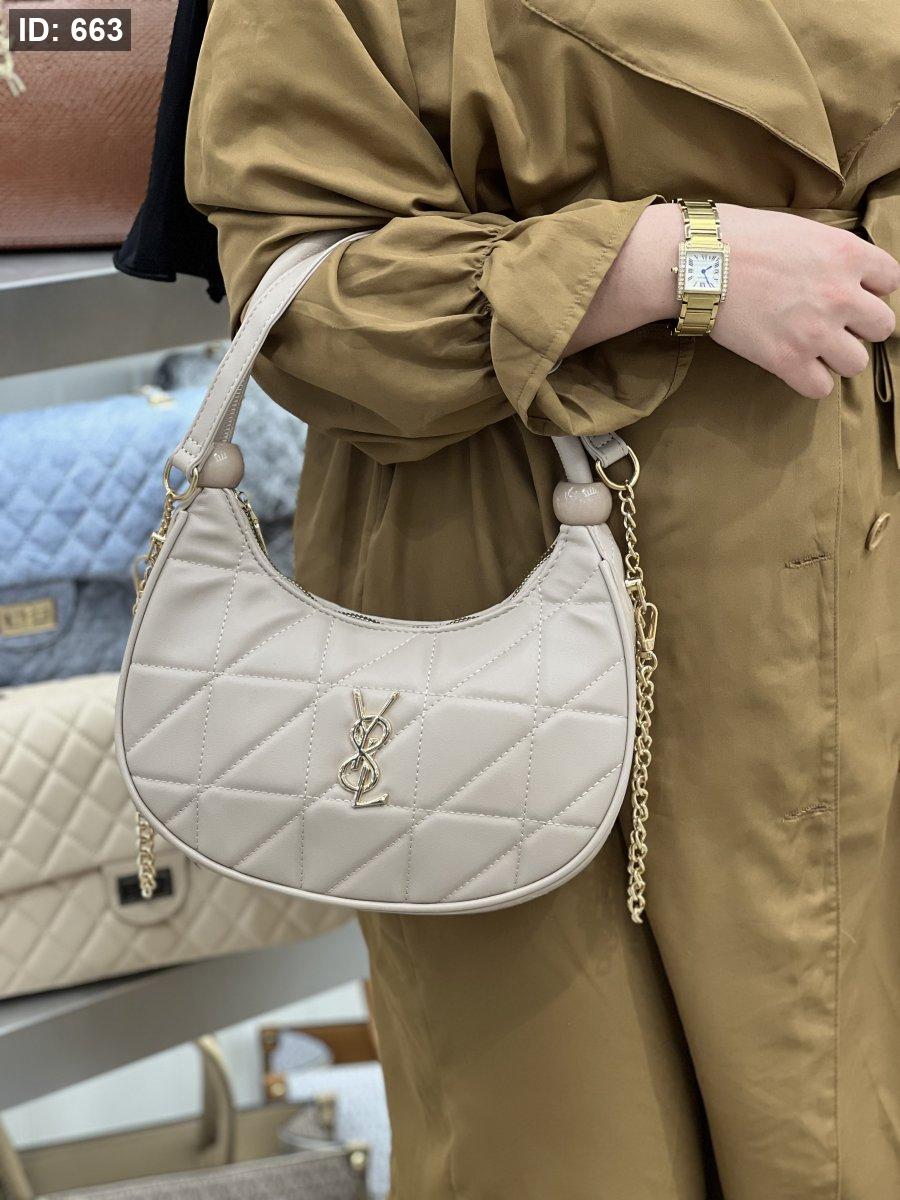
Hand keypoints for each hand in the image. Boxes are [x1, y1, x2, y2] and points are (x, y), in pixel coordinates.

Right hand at [712, 203, 899, 397]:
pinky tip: (795, 365)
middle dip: (860, 325)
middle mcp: (840, 295)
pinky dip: (811, 380)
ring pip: (857, 362)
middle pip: (882, 326)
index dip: (871, 287)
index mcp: (847, 254)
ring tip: (814, 347)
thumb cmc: (741, 236)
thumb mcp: (801, 228)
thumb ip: (830, 253)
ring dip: (838, 356)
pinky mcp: (786, 360)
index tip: (849, 291)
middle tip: (832, 322)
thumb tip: (839, 273)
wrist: (698, 260)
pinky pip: (821, 388)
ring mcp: (815, 331)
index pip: (891, 280)